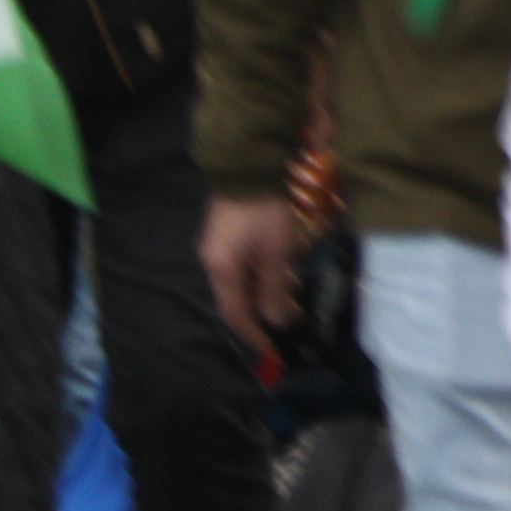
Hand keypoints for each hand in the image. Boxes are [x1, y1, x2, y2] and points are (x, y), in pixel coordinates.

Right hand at [202, 196, 306, 362]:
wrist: (253, 158)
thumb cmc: (267, 208)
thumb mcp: (277, 250)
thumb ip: (275, 288)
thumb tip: (276, 322)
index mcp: (221, 268)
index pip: (236, 312)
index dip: (254, 334)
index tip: (272, 352)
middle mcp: (215, 257)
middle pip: (240, 294)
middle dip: (265, 309)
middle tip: (293, 315)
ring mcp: (221, 239)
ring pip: (246, 275)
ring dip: (270, 286)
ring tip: (296, 288)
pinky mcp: (233, 224)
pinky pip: (250, 257)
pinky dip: (269, 267)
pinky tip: (288, 262)